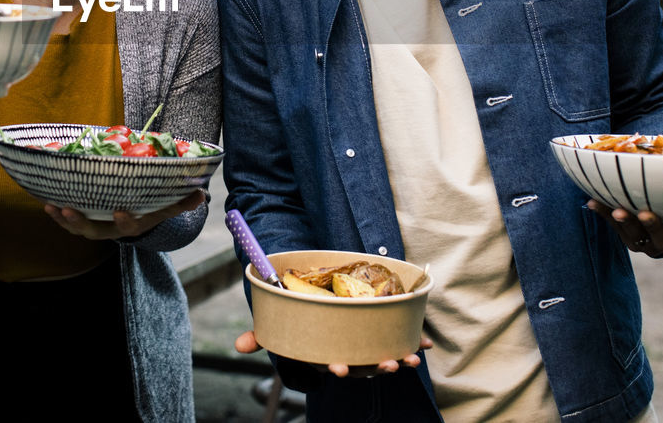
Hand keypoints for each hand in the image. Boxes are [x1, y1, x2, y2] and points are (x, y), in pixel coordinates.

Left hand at [43, 189, 206, 240]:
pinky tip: (46, 202)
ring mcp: (95, 227)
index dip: (125, 221)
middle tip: (69, 210)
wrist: (134, 219)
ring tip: (51, 206)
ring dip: (63, 219)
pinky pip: (68, 220)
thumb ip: (182, 202)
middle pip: (94, 231)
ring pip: (77, 228)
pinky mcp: (83, 220)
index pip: (129, 227)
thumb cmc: (151, 209)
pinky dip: (57, 214)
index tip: (121, 212)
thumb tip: (201, 195)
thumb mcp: (167, 207)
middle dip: (80, 222)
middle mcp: (111, 229)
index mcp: (132, 224)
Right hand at [234, 330, 429, 377]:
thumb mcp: (279, 324)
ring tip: (410, 358)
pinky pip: (399, 338)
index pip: (331, 364)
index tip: (340, 368)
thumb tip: (237, 346)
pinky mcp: (381, 331)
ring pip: (384, 356)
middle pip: (364, 365)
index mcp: (325, 353)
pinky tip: (425, 342)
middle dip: (377, 367)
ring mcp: (366, 343)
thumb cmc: (298, 316)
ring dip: (399, 358)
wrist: (315, 295)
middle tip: (388, 365)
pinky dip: (414, 339)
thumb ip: (262, 335)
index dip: (338, 368)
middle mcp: (348, 352)